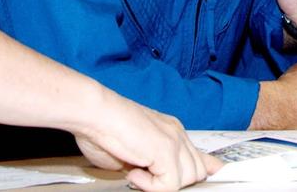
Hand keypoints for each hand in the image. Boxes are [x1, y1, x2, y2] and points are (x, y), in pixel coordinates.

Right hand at [74, 92, 219, 190]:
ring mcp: (173, 140)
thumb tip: (151, 179)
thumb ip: (149, 167)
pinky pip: (170, 184)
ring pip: (189, 178)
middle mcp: (176, 134)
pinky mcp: (165, 149)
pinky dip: (150, 186)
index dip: (202, 171)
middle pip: (198, 170)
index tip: (199, 179)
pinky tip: (134, 172)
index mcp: (171, 132)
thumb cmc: (102, 129)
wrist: (94, 112)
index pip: (199, 157)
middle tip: (148, 179)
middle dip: (177, 182)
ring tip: (137, 173)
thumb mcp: (131, 154)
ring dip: (163, 184)